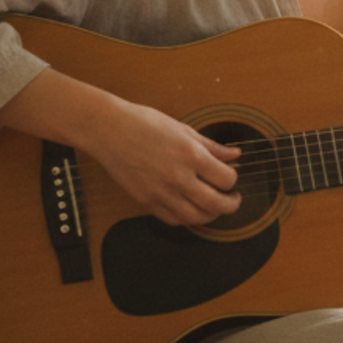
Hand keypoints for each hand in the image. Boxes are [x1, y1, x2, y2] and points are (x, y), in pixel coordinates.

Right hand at [83, 99, 242, 226]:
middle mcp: (178, 177)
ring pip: (196, 218)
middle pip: (216, 205)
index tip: (230, 176)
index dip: (233, 180)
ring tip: (213, 207)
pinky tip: (190, 208)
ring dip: (210, 215)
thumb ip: (211, 146)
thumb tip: (234, 154)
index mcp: (190, 155)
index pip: (226, 179)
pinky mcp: (146, 201)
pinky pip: (172, 219)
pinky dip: (186, 218)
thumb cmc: (143, 123)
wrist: (108, 129)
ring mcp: (161, 192)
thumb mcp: (182, 129)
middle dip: (231, 205)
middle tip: (233, 200)